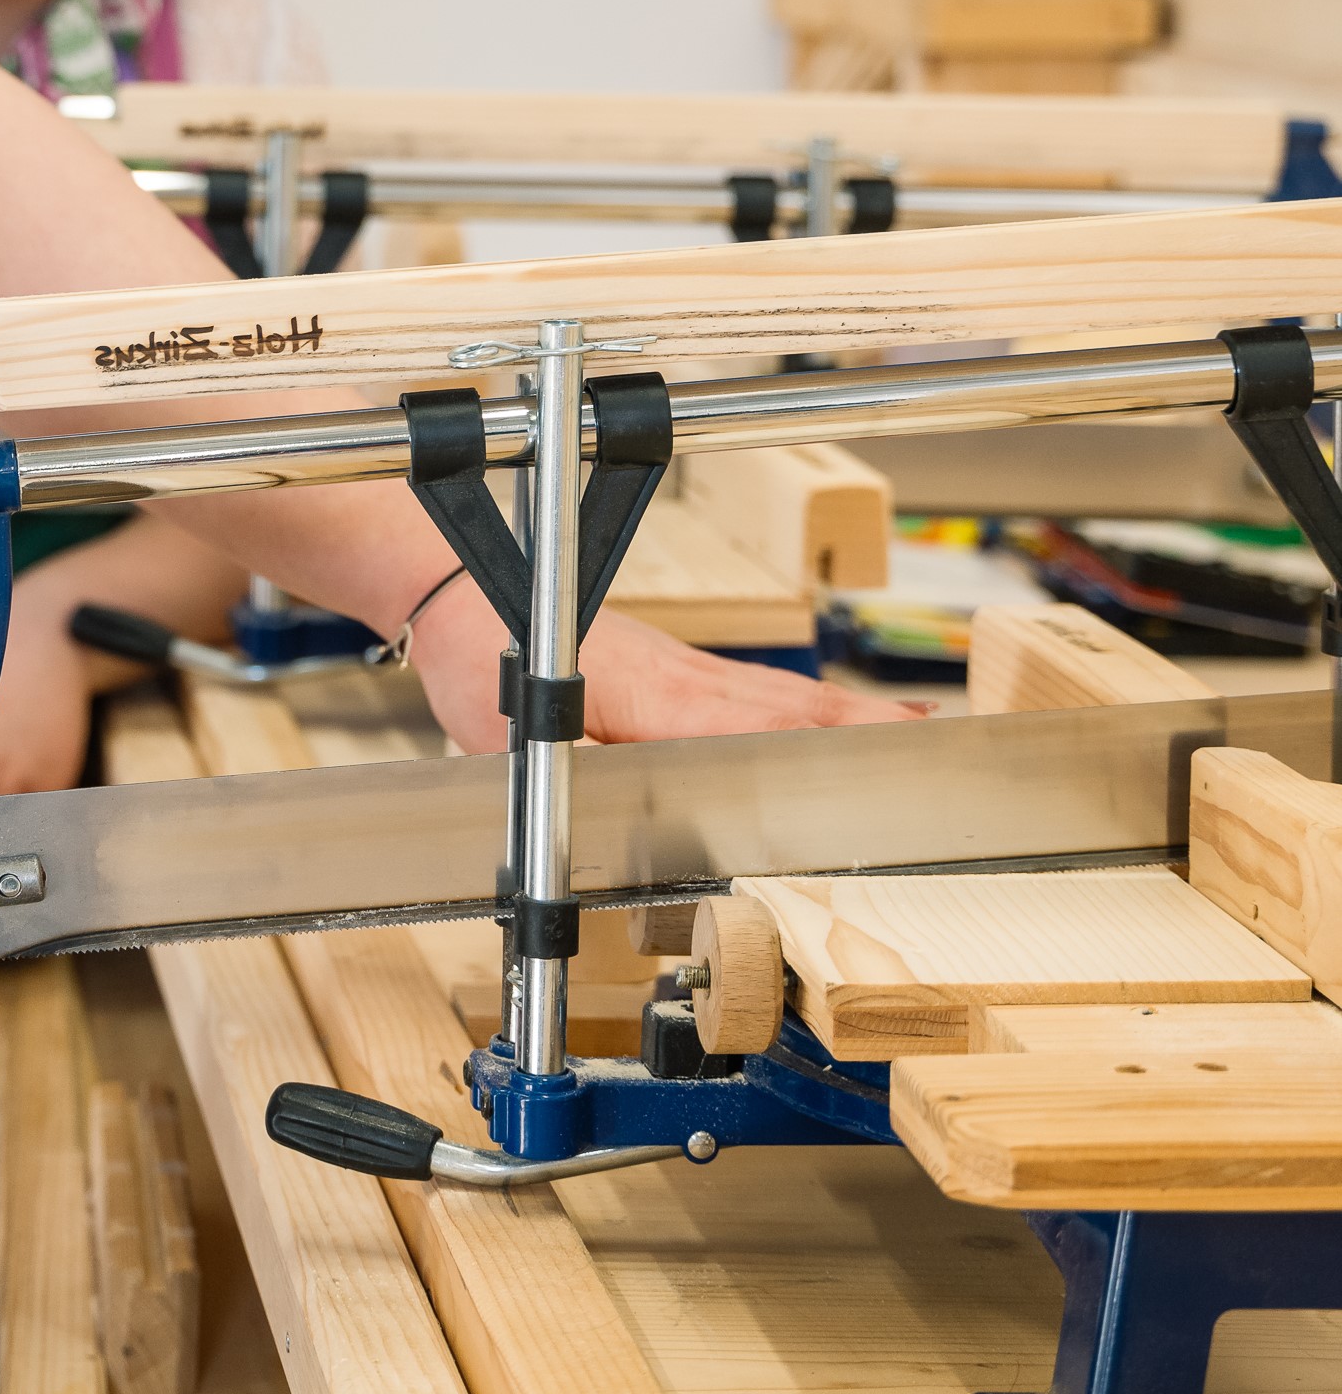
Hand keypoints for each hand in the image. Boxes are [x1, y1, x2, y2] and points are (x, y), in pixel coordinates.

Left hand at [407, 579, 925, 752]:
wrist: (454, 582)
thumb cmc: (478, 653)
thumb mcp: (500, 736)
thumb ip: (560, 775)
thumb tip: (597, 810)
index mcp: (649, 696)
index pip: (751, 729)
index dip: (817, 753)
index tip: (875, 775)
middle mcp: (679, 675)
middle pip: (790, 706)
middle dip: (866, 732)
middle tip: (940, 753)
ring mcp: (681, 664)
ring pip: (780, 691)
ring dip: (850, 714)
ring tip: (916, 733)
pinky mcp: (673, 664)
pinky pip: (756, 685)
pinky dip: (809, 701)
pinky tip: (834, 713)